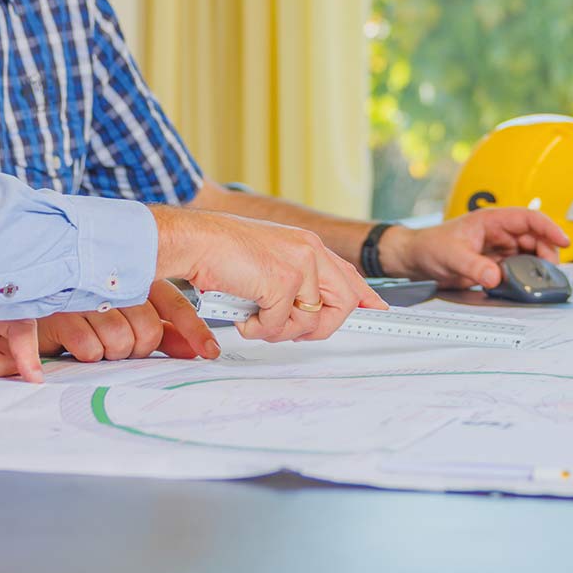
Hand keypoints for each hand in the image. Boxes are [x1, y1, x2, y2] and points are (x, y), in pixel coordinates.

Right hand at [0, 280, 220, 365]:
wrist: (20, 285)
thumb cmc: (78, 306)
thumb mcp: (123, 312)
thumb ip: (161, 329)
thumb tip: (199, 350)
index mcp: (134, 273)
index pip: (175, 303)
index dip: (193, 330)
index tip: (209, 352)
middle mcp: (113, 281)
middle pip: (148, 332)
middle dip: (138, 349)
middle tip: (119, 346)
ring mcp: (86, 295)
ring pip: (120, 343)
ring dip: (108, 352)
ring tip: (92, 341)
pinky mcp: (59, 312)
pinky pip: (87, 348)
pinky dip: (83, 353)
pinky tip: (75, 344)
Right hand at [151, 206, 387, 340]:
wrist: (194, 241)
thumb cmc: (220, 251)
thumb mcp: (268, 261)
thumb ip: (293, 279)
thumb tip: (308, 311)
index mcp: (307, 245)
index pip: (349, 274)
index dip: (365, 298)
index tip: (378, 312)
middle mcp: (309, 252)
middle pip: (343, 305)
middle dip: (317, 329)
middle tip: (286, 330)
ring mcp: (299, 266)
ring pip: (311, 323)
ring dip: (279, 331)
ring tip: (255, 316)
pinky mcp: (282, 282)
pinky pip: (280, 327)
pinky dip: (258, 329)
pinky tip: (243, 314)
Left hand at [381, 208, 569, 289]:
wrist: (415, 259)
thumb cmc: (430, 246)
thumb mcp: (451, 255)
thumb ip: (473, 266)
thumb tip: (495, 276)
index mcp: (492, 220)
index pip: (529, 218)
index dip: (549, 227)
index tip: (564, 240)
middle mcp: (499, 233)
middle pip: (535, 238)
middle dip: (547, 252)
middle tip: (549, 271)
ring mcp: (498, 249)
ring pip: (529, 255)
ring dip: (537, 266)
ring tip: (539, 280)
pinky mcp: (495, 265)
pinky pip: (517, 269)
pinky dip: (524, 277)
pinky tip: (524, 286)